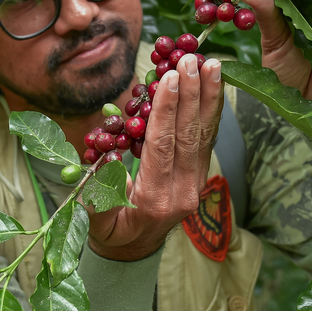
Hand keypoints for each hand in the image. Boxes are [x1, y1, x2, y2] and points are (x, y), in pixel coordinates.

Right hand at [84, 54, 222, 261]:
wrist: (136, 250)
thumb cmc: (111, 233)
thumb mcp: (97, 222)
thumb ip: (98, 196)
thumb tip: (109, 159)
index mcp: (155, 199)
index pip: (162, 147)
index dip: (166, 111)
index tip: (169, 79)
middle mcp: (183, 190)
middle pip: (188, 135)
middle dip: (191, 94)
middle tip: (190, 60)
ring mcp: (196, 182)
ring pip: (204, 134)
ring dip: (209, 96)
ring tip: (213, 64)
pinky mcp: (200, 173)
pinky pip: (207, 137)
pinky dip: (211, 108)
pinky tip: (214, 84)